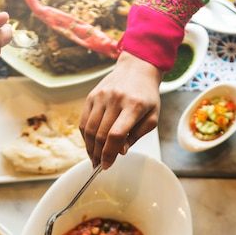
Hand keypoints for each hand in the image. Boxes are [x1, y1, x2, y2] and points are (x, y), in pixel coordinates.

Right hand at [80, 52, 161, 168]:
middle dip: (98, 155)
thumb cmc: (147, 96)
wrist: (137, 68)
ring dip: (89, 148)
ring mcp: (101, 97)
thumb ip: (137, 136)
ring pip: (89, 129)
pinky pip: (84, 121)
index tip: (106, 165)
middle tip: (99, 165)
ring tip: (93, 158)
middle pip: (100, 135)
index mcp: (133, 106)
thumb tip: (120, 152)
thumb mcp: (151, 117)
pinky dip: (85, 137)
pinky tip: (90, 145)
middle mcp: (115, 99)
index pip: (116, 135)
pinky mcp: (91, 96)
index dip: (109, 154)